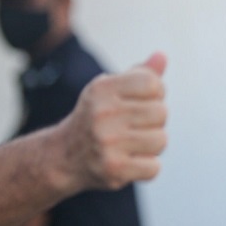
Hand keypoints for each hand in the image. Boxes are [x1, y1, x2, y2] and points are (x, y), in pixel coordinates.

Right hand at [57, 52, 167, 192]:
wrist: (63, 157)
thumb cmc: (99, 117)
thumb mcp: (112, 90)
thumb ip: (141, 74)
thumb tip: (162, 56)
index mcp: (102, 88)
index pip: (153, 84)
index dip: (156, 94)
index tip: (141, 102)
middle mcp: (102, 113)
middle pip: (161, 112)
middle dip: (154, 121)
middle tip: (133, 127)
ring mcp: (107, 143)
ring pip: (161, 140)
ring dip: (152, 145)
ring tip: (131, 144)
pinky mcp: (114, 169)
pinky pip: (154, 167)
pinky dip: (147, 167)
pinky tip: (129, 161)